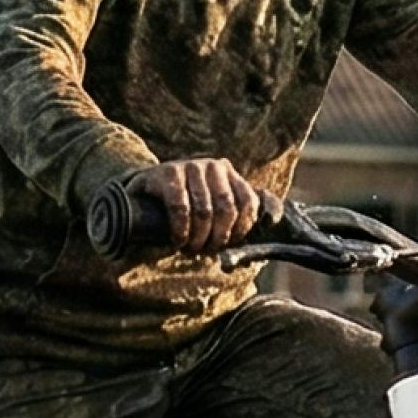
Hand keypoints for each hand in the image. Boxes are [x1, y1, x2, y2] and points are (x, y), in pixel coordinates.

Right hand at [137, 158, 276, 253]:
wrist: (146, 192)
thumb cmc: (186, 206)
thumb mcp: (213, 207)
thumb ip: (237, 215)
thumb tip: (271, 224)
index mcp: (229, 174)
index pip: (248, 203)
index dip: (241, 230)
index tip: (228, 246)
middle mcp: (213, 166)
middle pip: (226, 209)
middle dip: (218, 237)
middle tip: (206, 251)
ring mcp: (190, 166)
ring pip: (204, 211)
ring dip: (198, 238)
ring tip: (190, 249)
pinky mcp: (168, 172)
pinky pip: (180, 207)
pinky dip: (181, 230)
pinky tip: (178, 240)